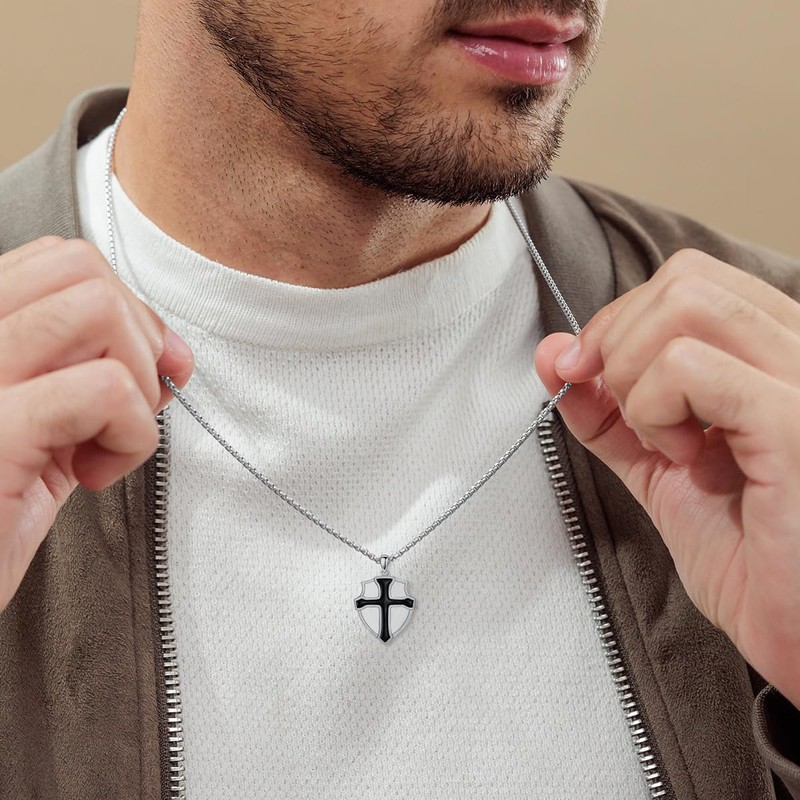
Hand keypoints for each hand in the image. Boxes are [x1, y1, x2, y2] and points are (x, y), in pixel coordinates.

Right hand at [0, 237, 193, 612]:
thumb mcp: (49, 428)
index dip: (125, 310)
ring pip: (98, 309)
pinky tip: (93, 475)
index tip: (140, 371)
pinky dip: (132, 437)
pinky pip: (108, 390)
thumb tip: (173, 351)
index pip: (61, 260)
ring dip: (136, 381)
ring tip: (104, 440)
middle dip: (138, 337)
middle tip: (126, 408)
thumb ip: (96, 375)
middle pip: (83, 269)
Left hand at [535, 248, 799, 707]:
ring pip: (685, 304)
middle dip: (620, 341)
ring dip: (640, 378)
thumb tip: (553, 352)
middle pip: (683, 279)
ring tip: (671, 444)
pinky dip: (657, 413)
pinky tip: (692, 464)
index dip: (619, 321)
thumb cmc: (753, 560)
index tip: (585, 372)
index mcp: (779, 355)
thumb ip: (610, 410)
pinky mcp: (793, 418)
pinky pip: (688, 366)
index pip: (688, 281)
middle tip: (628, 412)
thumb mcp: (661, 468)